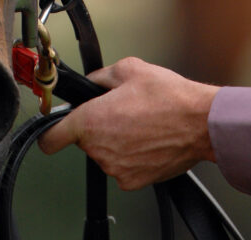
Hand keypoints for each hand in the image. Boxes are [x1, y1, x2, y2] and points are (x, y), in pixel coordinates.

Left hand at [38, 57, 218, 189]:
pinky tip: (147, 139)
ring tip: (140, 123)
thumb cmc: (168, 96)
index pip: (51, 138)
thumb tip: (91, 81)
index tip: (51, 132)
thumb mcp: (128, 69)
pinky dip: (130, 155)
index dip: (50, 133)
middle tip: (121, 111)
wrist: (200, 123)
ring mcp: (116, 168)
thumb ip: (99, 76)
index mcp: (91, 121)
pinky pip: (122, 166)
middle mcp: (99, 149)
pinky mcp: (133, 181)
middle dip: (98, 125)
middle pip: (84, 139)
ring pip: (104, 152)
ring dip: (115, 140)